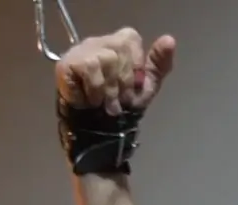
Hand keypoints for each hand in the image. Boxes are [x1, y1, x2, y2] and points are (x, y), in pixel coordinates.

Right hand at [56, 28, 176, 114]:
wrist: (99, 133)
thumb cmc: (122, 107)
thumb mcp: (146, 86)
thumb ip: (159, 64)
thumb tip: (169, 40)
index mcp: (119, 44)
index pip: (131, 39)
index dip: (135, 65)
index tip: (134, 86)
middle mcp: (99, 42)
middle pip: (119, 50)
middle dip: (124, 82)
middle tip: (120, 101)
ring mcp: (81, 51)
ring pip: (105, 59)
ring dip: (110, 89)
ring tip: (107, 104)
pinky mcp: (67, 64)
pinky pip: (89, 68)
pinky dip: (95, 90)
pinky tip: (91, 101)